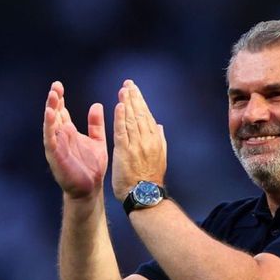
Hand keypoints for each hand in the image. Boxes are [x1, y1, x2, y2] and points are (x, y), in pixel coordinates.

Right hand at [43, 81, 107, 199]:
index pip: (62, 111)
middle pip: (54, 114)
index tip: (59, 85)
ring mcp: (57, 145)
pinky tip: (50, 115)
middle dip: (53, 100)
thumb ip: (96, 124)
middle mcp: (61, 136)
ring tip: (52, 96)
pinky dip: (49, 127)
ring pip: (50, 124)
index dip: (60, 99)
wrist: (90, 188)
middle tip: (55, 86)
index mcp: (69, 132)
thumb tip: (96, 105)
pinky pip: (50, 139)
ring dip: (50, 110)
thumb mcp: (97, 141)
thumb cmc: (93, 167)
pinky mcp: (55, 155)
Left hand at [112, 80, 166, 201]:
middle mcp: (148, 140)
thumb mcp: (159, 158)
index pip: (147, 117)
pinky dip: (121, 117)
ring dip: (127, 102)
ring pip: (132, 119)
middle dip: (134, 97)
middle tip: (128, 84)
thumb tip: (159, 126)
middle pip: (140, 114)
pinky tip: (119, 105)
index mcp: (155, 141)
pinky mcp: (125, 151)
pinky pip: (122, 130)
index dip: (141, 103)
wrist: (145, 196)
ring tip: (123, 90)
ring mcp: (137, 145)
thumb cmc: (150, 180)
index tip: (135, 91)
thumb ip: (160, 140)